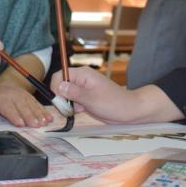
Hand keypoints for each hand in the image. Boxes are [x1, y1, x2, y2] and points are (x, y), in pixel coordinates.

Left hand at [0, 82, 52, 127]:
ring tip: (44, 122)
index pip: (8, 107)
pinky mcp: (31, 98)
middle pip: (22, 107)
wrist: (6, 86)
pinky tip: (49, 118)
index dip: (14, 115)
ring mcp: (23, 97)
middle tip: (36, 125)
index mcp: (1, 98)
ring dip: (39, 114)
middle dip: (30, 116)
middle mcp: (13, 97)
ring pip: (32, 105)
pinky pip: (38, 105)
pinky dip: (44, 111)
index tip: (20, 123)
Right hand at [50, 66, 183, 123]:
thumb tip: (58, 86)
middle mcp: (81, 80)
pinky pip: (73, 102)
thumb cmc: (115, 103)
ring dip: (68, 105)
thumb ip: (74, 92)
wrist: (129, 111)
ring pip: (65, 96)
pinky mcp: (85, 99)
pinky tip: (83, 111)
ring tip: (79, 111)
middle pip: (60, 86)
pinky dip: (74, 108)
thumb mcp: (92, 99)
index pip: (59, 76)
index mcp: (82, 74)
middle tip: (69, 109)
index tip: (59, 101)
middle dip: (61, 98)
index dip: (56, 88)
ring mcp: (83, 90)